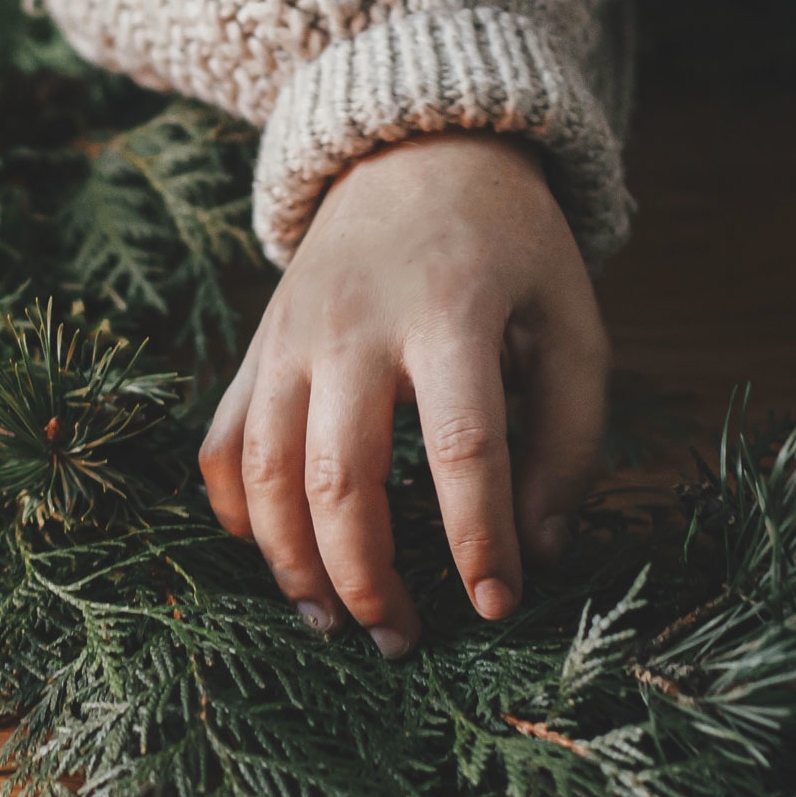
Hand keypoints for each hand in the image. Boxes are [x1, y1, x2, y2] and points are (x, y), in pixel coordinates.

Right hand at [198, 131, 607, 656]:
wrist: (417, 153)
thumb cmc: (511, 252)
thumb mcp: (572, 323)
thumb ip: (570, 438)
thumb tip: (536, 551)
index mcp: (452, 311)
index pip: (462, 446)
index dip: (477, 539)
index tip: (496, 606)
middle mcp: (355, 325)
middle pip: (339, 476)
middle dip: (367, 578)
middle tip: (404, 643)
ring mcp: (290, 335)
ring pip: (265, 472)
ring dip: (291, 564)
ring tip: (333, 623)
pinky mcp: (257, 348)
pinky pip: (222, 445)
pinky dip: (234, 513)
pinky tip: (277, 558)